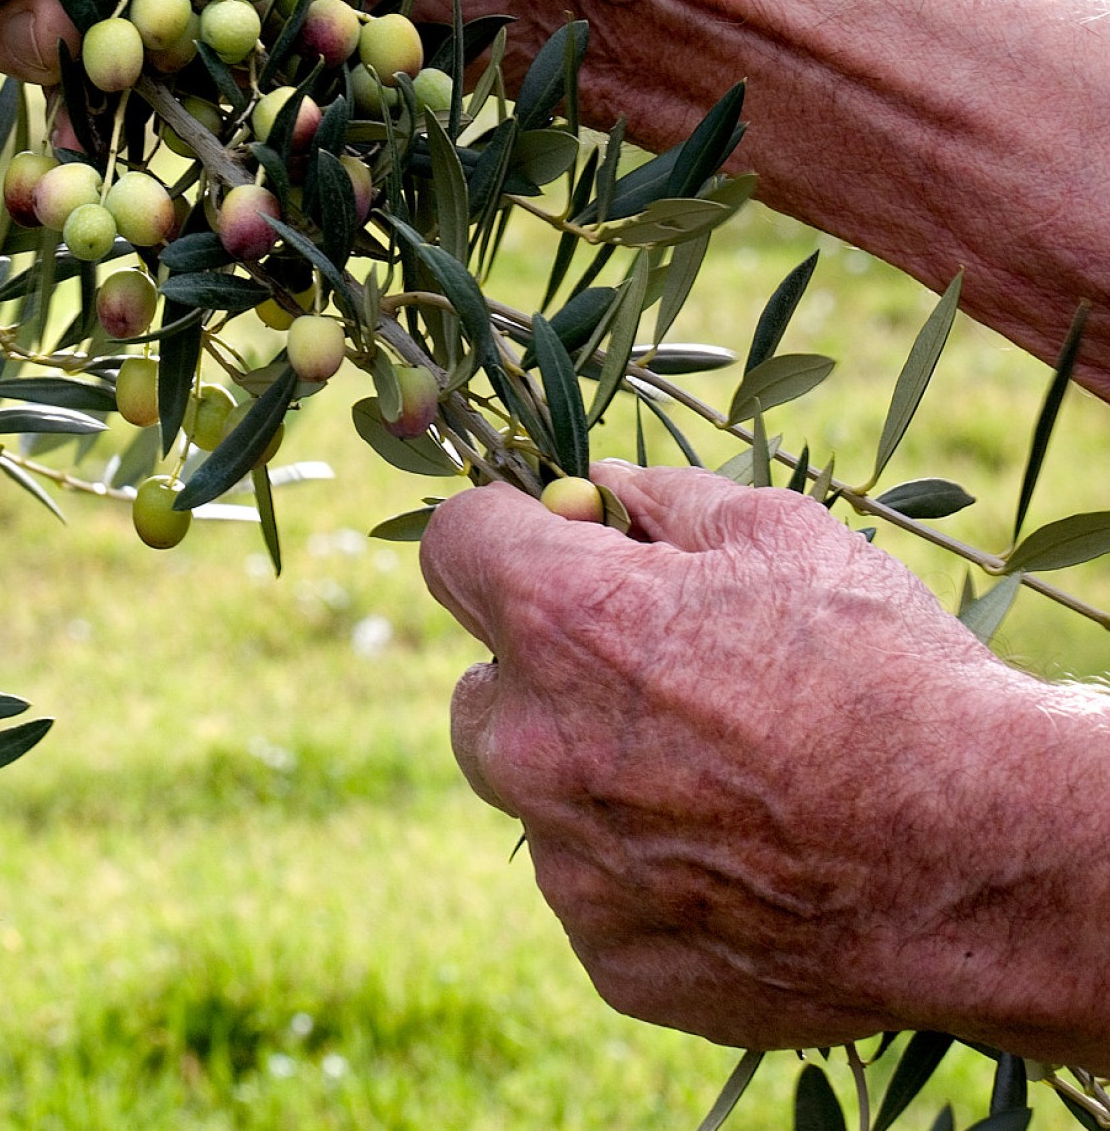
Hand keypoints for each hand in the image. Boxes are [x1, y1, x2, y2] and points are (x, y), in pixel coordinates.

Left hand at [420, 464, 1109, 1061]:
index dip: (504, 533)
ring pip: (533, 794)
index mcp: (563, 620)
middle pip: (480, 685)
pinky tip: (736, 856)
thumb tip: (603, 484)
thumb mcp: (783, 534)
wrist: (990, 858)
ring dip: (587, 773)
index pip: (453, 542)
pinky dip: (637, 869)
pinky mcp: (614, 958)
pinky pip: (591, 891)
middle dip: (542, 668)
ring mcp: (570, 867)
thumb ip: (664, 499)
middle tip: (652, 673)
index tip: (552, 544)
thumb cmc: (890, 674)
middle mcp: (537, 745)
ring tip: (714, 774)